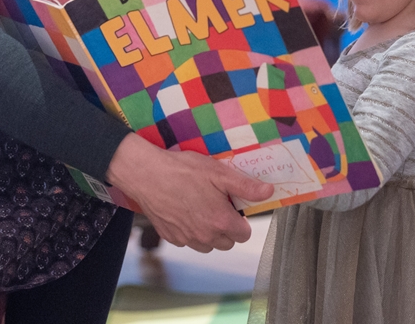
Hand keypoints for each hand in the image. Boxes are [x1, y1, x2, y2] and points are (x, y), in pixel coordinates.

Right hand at [105, 133, 273, 252]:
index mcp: (221, 222)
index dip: (242, 220)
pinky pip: (188, 241)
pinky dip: (190, 230)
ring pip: (208, 244)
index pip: (244, 235)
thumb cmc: (182, 171)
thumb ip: (246, 187)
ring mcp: (186, 239)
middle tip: (218, 204)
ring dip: (209, 232)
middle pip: (227, 242)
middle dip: (227, 227)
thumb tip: (268, 192)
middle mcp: (205, 236)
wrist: (146, 175)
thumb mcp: (219, 173)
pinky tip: (185, 210)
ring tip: (201, 207)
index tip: (234, 206)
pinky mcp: (171, 237)